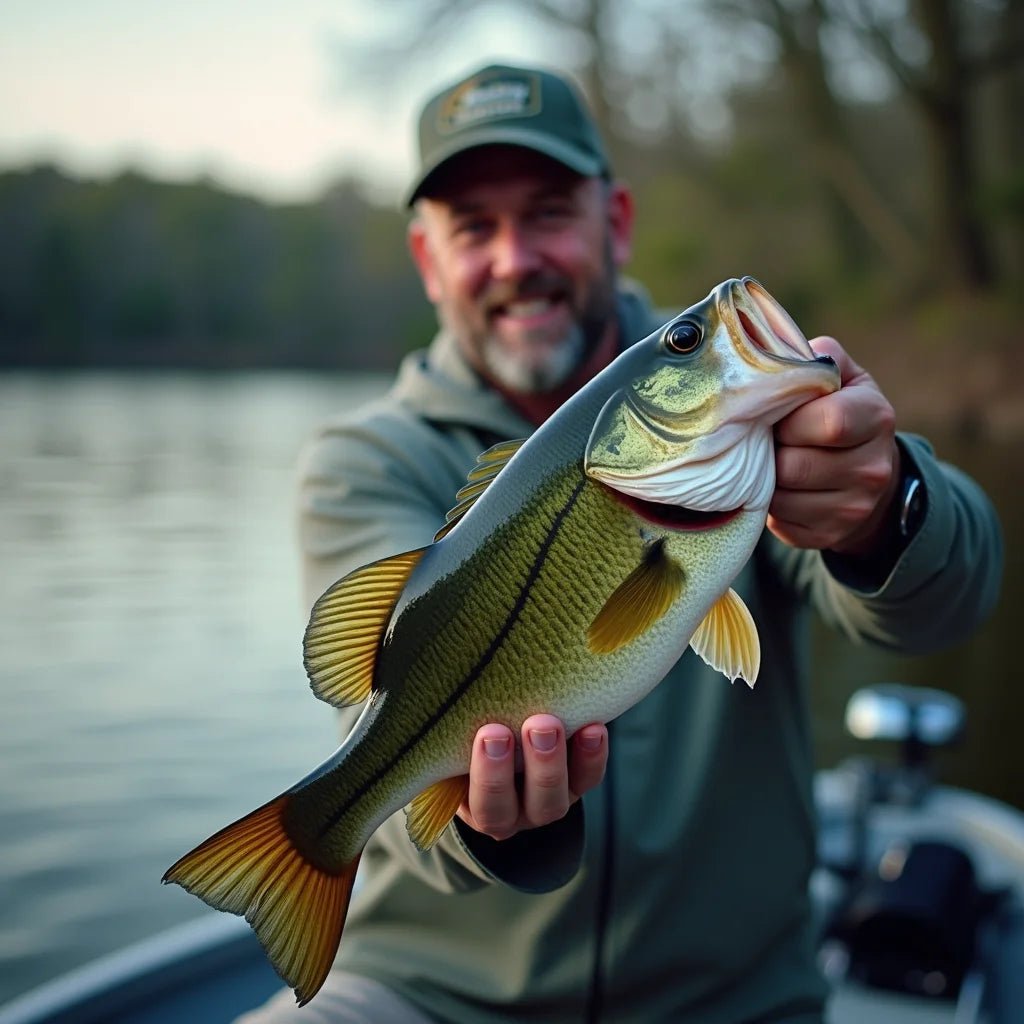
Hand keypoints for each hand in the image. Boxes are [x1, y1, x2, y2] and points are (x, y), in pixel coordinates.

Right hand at [457, 714, 607, 840]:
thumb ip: (452, 735)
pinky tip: (594, 727)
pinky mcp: (575, 783)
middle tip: (537, 724)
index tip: (488, 734)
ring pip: (559, 796)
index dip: (489, 775)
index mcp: (479, 808)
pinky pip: (588, 777)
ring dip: (560, 759)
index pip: (486, 806)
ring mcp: (548, 799)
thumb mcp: (452, 747)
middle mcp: (516, 813)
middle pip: (533, 805)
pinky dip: (593, 755)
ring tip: (557, 722)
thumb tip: (427, 695)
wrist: (494, 736)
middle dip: (537, 765)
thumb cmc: (462, 743)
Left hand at [768, 336, 899, 555]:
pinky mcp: (829, 536)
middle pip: (796, 466)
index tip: (778, 415)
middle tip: (768, 440)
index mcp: (876, 417)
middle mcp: (874, 468)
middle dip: (771, 451)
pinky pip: (780, 525)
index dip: (791, 419)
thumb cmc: (838, 412)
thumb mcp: (839, 377)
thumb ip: (814, 357)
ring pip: (782, 498)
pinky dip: (769, 507)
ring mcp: (854, 508)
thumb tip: (775, 351)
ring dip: (765, 479)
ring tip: (770, 462)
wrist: (866, 475)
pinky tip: (777, 489)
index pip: (829, 422)